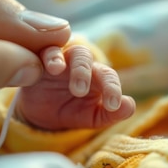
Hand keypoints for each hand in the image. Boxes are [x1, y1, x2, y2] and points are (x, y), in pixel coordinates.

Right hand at [15, 45, 135, 130]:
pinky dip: (47, 56)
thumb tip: (129, 106)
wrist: (42, 116)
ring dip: (61, 59)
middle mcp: (78, 62)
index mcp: (96, 75)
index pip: (107, 75)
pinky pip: (42, 52)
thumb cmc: (73, 110)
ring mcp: (58, 59)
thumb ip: (111, 113)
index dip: (112, 88)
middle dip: (84, 72)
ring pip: (62, 50)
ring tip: (59, 72)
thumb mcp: (92, 117)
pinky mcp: (37, 61)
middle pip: (84, 56)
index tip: (112, 106)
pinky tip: (49, 67)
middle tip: (79, 91)